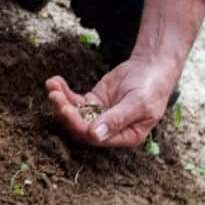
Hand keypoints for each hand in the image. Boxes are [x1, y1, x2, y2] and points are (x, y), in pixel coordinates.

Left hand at [46, 55, 180, 147]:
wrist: (152, 67)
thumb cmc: (151, 87)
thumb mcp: (138, 103)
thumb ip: (116, 119)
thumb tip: (94, 136)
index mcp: (125, 136)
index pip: (95, 138)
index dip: (78, 125)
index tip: (66, 109)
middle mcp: (109, 130)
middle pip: (80, 127)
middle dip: (65, 112)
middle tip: (54, 96)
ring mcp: (99, 116)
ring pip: (74, 114)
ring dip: (60, 101)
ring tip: (52, 85)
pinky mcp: (93, 102)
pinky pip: (74, 101)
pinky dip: (63, 92)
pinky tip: (54, 81)